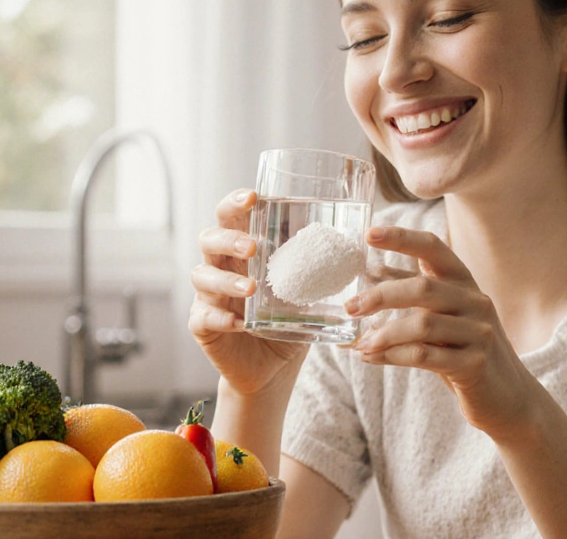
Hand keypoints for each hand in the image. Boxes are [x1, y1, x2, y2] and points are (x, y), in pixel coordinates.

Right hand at [188, 189, 307, 396]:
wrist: (273, 369)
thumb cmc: (288, 323)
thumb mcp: (308, 292)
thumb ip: (322, 269)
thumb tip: (364, 245)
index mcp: (244, 253)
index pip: (231, 218)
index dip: (235, 203)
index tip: (253, 197)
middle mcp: (222, 269)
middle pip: (209, 239)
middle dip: (229, 238)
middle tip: (252, 247)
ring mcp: (209, 297)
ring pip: (202, 276)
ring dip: (227, 280)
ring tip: (251, 288)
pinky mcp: (203, 326)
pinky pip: (203, 317)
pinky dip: (219, 318)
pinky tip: (238, 322)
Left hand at [347, 226, 540, 439]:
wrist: (508, 397)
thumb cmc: (465, 350)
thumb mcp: (443, 316)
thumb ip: (413, 294)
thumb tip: (370, 272)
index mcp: (464, 282)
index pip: (434, 248)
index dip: (401, 238)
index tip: (369, 235)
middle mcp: (475, 301)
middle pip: (422, 288)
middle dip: (381, 296)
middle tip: (350, 308)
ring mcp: (479, 333)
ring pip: (422, 325)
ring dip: (384, 335)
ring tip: (360, 345)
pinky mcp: (475, 364)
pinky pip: (426, 356)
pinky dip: (393, 356)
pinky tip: (373, 358)